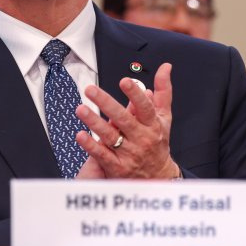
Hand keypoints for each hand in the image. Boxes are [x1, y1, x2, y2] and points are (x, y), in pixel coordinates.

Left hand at [74, 63, 179, 178]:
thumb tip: (164, 68)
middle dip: (106, 103)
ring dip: (95, 122)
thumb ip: (163, 92)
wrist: (158, 177)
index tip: (125, 81)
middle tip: (91, 90)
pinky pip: (102, 155)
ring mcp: (128, 153)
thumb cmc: (158, 142)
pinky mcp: (117, 166)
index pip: (145, 108)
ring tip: (81, 109)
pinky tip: (80, 135)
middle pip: (123, 119)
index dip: (135, 95)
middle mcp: (141, 138)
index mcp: (152, 124)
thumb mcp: (164, 117)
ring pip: (110, 136)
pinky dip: (91, 145)